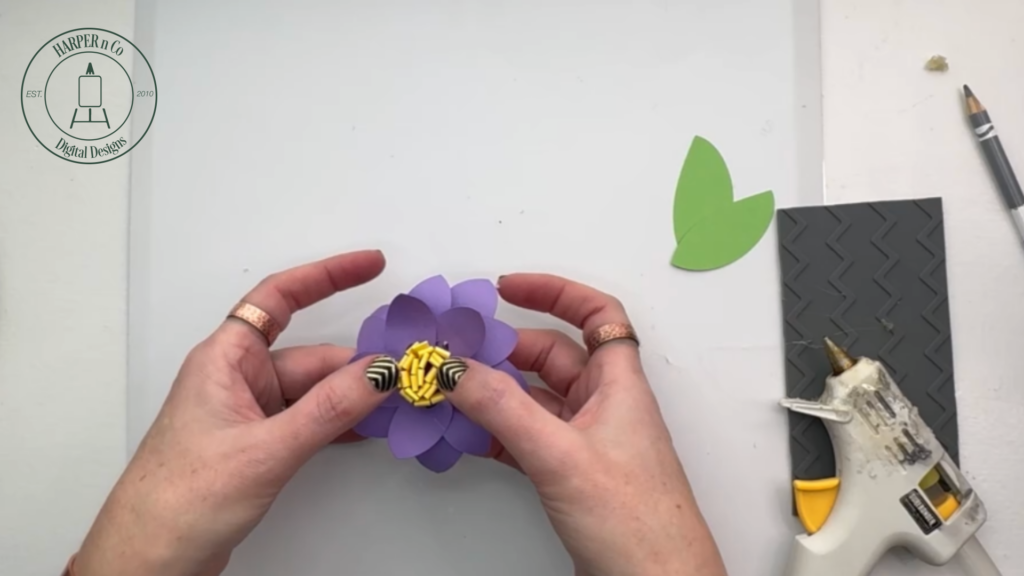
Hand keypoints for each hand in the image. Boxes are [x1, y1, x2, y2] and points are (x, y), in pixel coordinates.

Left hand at [74, 250, 390, 575]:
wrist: (151, 559)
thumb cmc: (181, 499)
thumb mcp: (267, 449)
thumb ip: (329, 410)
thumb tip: (379, 373)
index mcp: (226, 359)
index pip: (280, 298)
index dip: (327, 275)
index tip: (371, 265)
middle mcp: (238, 378)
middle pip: (311, 354)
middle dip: (357, 364)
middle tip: (404, 373)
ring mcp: (250, 412)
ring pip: (314, 390)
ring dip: (351, 397)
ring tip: (395, 404)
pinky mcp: (259, 444)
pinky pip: (309, 418)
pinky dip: (339, 422)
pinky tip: (368, 431)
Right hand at [441, 274, 727, 575]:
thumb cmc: (640, 525)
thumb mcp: (560, 454)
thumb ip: (502, 408)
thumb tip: (456, 368)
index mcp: (619, 384)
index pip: (595, 313)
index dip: (554, 291)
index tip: (507, 287)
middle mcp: (605, 405)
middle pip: (551, 354)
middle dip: (503, 350)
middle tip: (456, 352)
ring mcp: (587, 439)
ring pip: (534, 397)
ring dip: (493, 393)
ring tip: (450, 392)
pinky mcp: (571, 472)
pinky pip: (526, 434)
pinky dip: (495, 430)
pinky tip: (466, 435)